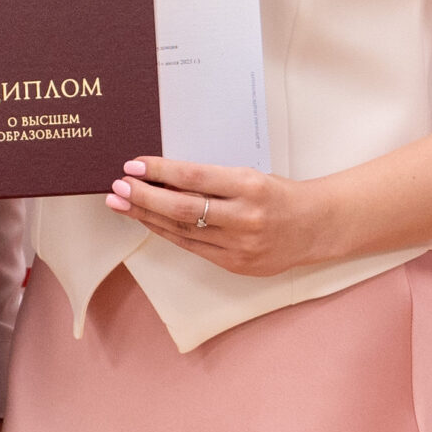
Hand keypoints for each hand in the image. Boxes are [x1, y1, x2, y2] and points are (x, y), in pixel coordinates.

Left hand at [107, 157, 330, 278]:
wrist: (315, 227)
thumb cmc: (278, 194)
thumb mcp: (248, 175)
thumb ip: (210, 178)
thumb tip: (161, 176)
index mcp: (249, 185)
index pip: (193, 176)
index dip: (159, 171)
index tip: (133, 165)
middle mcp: (244, 217)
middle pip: (181, 207)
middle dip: (143, 197)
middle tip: (116, 187)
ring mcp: (240, 245)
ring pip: (181, 230)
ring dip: (146, 217)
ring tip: (121, 204)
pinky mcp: (235, 265)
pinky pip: (192, 247)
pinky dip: (167, 233)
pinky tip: (149, 222)